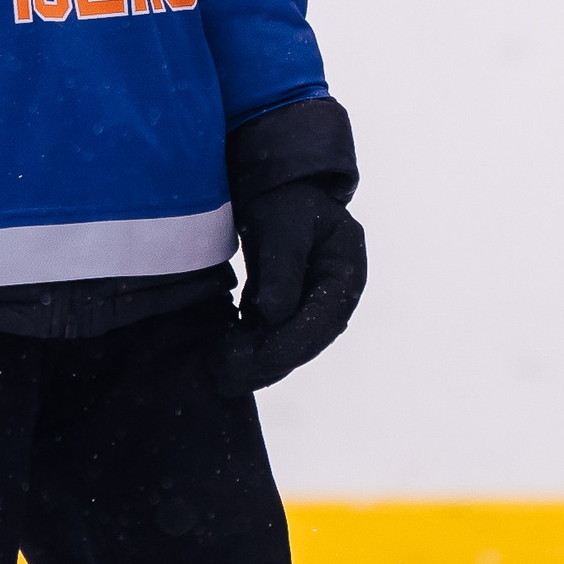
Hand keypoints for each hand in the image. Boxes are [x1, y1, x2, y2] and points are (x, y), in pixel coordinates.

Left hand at [217, 181, 367, 394]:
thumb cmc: (283, 200)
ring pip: (289, 345)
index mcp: (346, 269)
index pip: (324, 318)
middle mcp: (337, 294)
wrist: (275, 189)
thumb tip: (274, 315)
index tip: (255, 359)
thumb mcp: (282, 222)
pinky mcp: (291, 309)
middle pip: (307, 340)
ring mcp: (315, 304)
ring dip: (256, 364)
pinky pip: (273, 337)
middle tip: (225, 374)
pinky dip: (250, 350)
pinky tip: (221, 357)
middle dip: (267, 362)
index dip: (291, 343)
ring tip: (217, 373)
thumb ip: (281, 264)